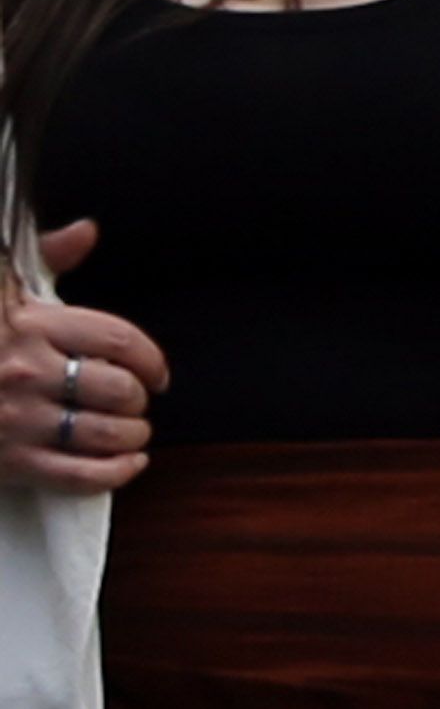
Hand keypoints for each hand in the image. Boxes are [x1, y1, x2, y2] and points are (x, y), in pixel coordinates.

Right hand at [0, 224, 157, 495]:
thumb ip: (42, 259)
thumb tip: (85, 232)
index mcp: (28, 327)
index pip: (119, 341)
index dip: (151, 360)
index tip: (156, 372)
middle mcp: (26, 373)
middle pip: (120, 390)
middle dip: (138, 398)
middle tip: (134, 402)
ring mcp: (17, 421)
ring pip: (107, 433)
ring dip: (134, 434)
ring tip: (132, 430)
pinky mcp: (9, 464)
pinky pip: (81, 476)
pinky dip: (117, 472)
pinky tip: (129, 462)